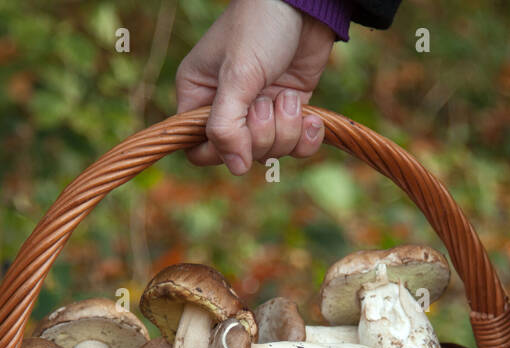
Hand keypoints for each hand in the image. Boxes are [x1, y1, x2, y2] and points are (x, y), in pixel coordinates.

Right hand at [176, 0, 334, 174]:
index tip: (239, 131)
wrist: (304, 4)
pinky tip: (311, 117)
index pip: (199, 149)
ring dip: (285, 129)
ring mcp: (259, 112)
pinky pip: (296, 148)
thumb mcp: (238, 75)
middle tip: (267, 101)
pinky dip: (307, 137)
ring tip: (288, 95)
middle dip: (261, 135)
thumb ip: (227, 125)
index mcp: (198, 96)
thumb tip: (236, 168)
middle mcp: (226, 108)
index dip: (221, 150)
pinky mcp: (288, 111)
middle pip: (239, 156)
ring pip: (270, 153)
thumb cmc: (260, 27)